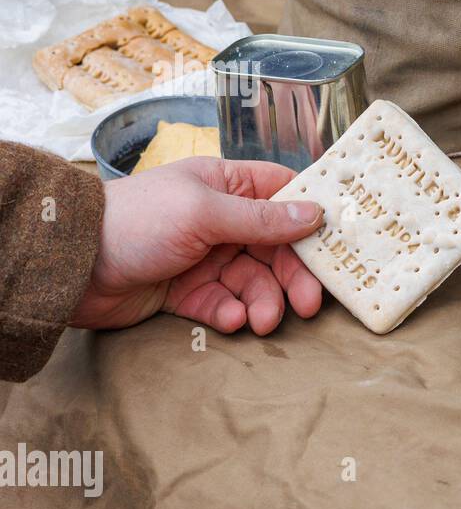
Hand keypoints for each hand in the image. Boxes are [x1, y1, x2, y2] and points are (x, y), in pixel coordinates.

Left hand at [72, 157, 324, 334]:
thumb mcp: (204, 213)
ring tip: (262, 321)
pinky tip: (231, 319)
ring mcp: (207, 258)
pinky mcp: (190, 293)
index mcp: (227, 187)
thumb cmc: (137, 221)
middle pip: (279, 249)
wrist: (73, 266)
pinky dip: (233, 315)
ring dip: (265, 302)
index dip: (313, 219)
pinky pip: (226, 305)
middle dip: (294, 277)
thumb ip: (262, 218)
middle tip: (309, 304)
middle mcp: (222, 222)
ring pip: (256, 282)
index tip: (339, 244)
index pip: (285, 196)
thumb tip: (316, 213)